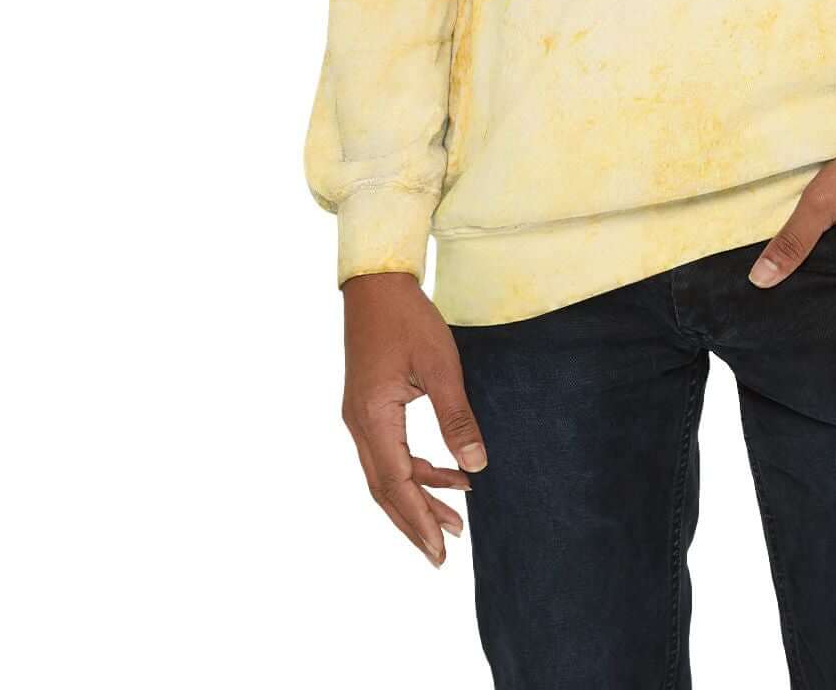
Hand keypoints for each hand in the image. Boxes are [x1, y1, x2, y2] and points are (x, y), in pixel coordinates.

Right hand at [341, 269, 486, 565]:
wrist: (376, 283)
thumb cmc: (407, 318)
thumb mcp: (440, 366)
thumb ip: (457, 418)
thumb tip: (476, 466)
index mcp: (372, 418)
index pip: (395, 484)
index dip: (417, 519)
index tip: (438, 550)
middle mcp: (359, 424)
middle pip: (386, 488)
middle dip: (416, 521)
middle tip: (445, 551)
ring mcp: (360, 417)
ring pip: (387, 474)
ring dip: (418, 498)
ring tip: (455, 520)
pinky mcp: (368, 408)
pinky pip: (389, 453)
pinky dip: (416, 470)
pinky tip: (448, 474)